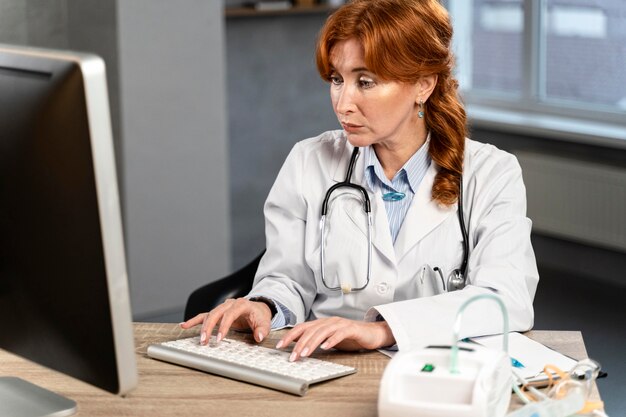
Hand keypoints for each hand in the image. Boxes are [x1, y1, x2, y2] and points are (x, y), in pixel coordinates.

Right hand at [180, 298, 271, 344]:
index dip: (224, 326)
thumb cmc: (260, 316)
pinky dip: (194, 320)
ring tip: (200, 339)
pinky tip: (184, 325)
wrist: (258, 308)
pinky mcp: (218, 313)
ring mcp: (223, 307)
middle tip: (204, 340)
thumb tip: (259, 336)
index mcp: (241, 304)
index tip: (219, 339)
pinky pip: (204, 315)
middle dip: (209, 327)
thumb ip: (262, 330)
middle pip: (216, 313)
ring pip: (209, 314)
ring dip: (202, 327)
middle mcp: (230, 304)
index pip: (230, 314)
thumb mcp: (265, 323)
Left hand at [276, 317, 394, 361]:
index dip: (290, 336)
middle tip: (292, 356)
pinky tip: (326, 347)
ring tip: (304, 354)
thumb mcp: (329, 339)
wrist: (371, 334)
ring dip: (312, 343)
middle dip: (299, 343)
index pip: (302, 328)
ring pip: (322, 332)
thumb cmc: (350, 337)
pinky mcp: (351, 329)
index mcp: (322, 323)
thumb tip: (298, 347)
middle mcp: (329, 321)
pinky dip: (331, 340)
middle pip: (310, 330)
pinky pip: (339, 334)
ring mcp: (340, 324)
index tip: (280, 346)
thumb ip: (315, 340)